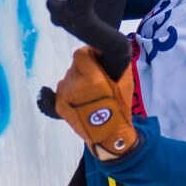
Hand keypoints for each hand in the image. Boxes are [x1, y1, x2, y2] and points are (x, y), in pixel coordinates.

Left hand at [54, 46, 137, 160]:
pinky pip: (61, 89)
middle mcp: (75, 85)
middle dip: (84, 68)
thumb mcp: (126, 83)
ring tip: (87, 92)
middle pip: (75, 65)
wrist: (109, 136)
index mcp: (93, 79)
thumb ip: (117, 63)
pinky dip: (69, 91)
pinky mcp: (58, 106)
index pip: (81, 54)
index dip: (88, 54)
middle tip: (94, 78)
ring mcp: (65, 96)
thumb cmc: (120, 108)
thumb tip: (102, 49)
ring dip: (76, 80)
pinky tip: (79, 99)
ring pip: (68, 77)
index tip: (95, 58)